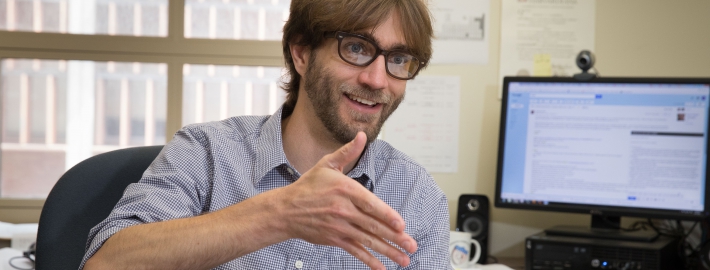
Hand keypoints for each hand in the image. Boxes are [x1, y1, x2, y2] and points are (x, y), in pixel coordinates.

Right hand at [277, 132, 416, 268]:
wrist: (286, 209)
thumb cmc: (309, 186)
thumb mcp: (327, 164)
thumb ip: (348, 152)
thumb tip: (362, 136)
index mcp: (345, 190)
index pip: (370, 204)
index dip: (386, 216)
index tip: (401, 225)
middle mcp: (343, 210)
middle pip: (373, 225)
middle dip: (395, 238)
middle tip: (412, 245)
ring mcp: (339, 227)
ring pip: (367, 241)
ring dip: (388, 251)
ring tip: (404, 259)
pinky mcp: (335, 239)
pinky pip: (355, 251)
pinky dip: (369, 261)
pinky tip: (381, 268)